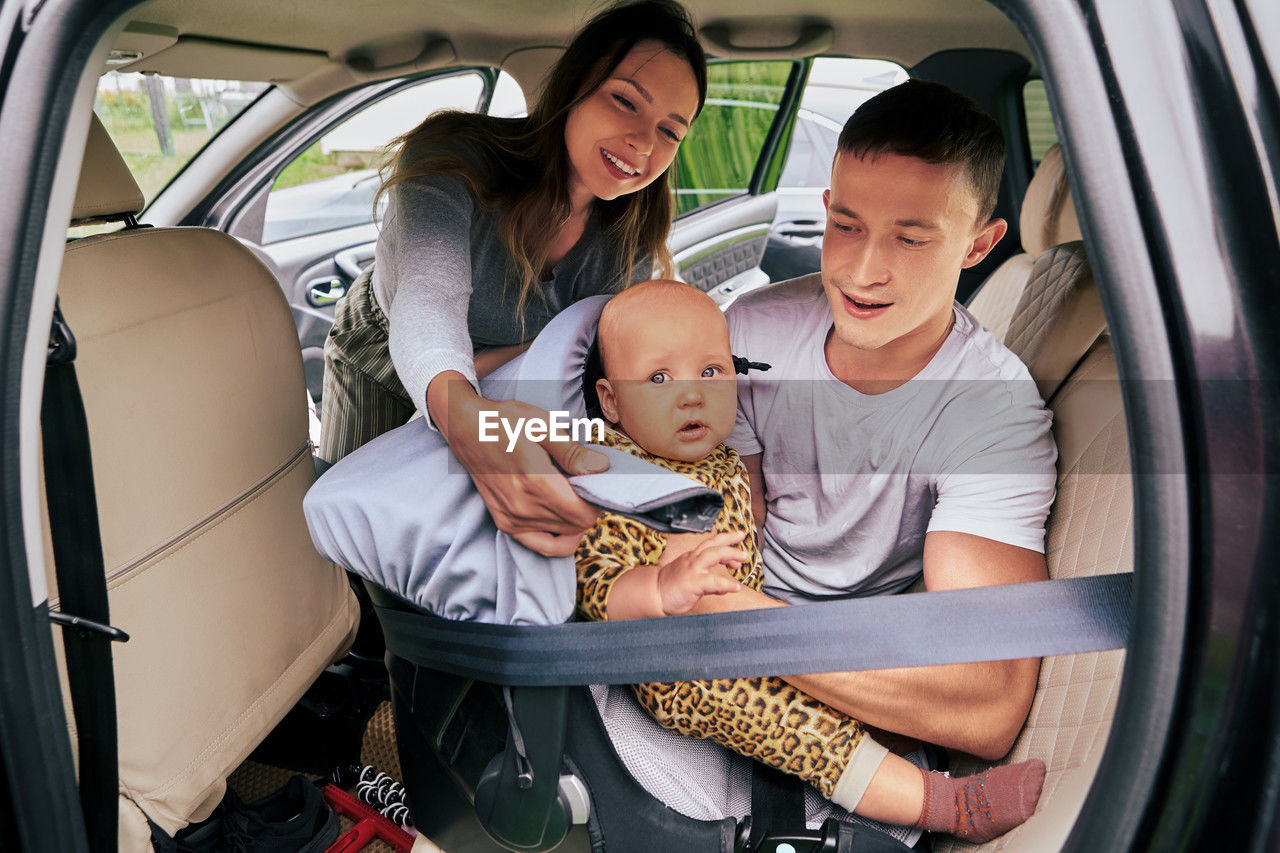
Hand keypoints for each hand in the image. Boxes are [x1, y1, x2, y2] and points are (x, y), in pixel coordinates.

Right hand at [428, 373, 608, 556]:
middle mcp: (523, 507)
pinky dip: (559, 538)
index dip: (598, 501)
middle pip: (576, 526)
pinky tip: (565, 522)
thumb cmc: (504, 422)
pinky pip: (541, 545)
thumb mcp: (543, 426)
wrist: (467, 428)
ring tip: (572, 496)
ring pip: (563, 536)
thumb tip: (601, 468)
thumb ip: (573, 452)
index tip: (598, 483)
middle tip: (586, 485)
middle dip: (589, 508)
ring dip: (575, 520)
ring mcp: (512, 519)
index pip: (583, 513)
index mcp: (536, 482)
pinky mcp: (505, 523)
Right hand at [655, 531, 747, 614]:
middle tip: (743, 539)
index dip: (725, 542)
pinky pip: (713, 581)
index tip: (738, 549)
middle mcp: (692, 560)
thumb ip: (709, 581)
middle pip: (713, 544)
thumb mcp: (691, 579)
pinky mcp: (693, 583)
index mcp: (692, 558)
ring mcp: (693, 570)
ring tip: (744, 557)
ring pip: (713, 554)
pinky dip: (726, 584)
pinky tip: (735, 587)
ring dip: (730, 553)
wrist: (653, 594)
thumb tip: (724, 586)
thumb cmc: (670, 588)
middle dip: (729, 540)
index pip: (710, 544)